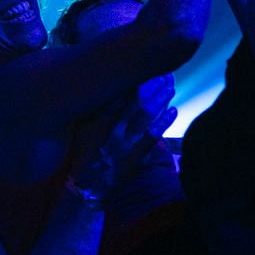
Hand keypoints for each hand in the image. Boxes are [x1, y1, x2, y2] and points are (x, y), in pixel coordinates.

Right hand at [69, 77, 176, 197]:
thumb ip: (92, 110)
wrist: (88, 186)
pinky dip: (165, 123)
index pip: (118, 95)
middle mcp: (112, 131)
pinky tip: (174, 111)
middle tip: (163, 74)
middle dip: (151, 86)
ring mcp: (125, 144)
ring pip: (146, 116)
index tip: (144, 67)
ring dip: (160, 101)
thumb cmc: (84, 154)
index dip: (133, 80)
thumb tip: (104, 88)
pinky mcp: (136, 158)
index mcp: (98, 122)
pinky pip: (153, 137)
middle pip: (136, 102)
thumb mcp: (81, 129)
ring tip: (171, 88)